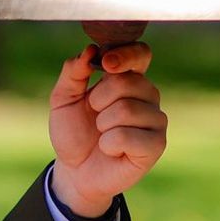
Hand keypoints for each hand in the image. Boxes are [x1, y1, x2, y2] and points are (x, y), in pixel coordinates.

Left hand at [48, 42, 167, 217]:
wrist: (74, 170)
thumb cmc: (74, 132)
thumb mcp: (63, 98)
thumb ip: (73, 72)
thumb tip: (89, 49)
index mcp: (129, 78)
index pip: (141, 53)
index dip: (126, 54)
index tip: (105, 64)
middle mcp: (148, 95)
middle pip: (127, 81)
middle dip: (99, 100)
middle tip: (95, 115)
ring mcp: (156, 120)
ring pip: (126, 110)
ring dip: (102, 125)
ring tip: (103, 135)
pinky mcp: (156, 145)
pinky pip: (127, 136)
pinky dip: (109, 144)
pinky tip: (111, 150)